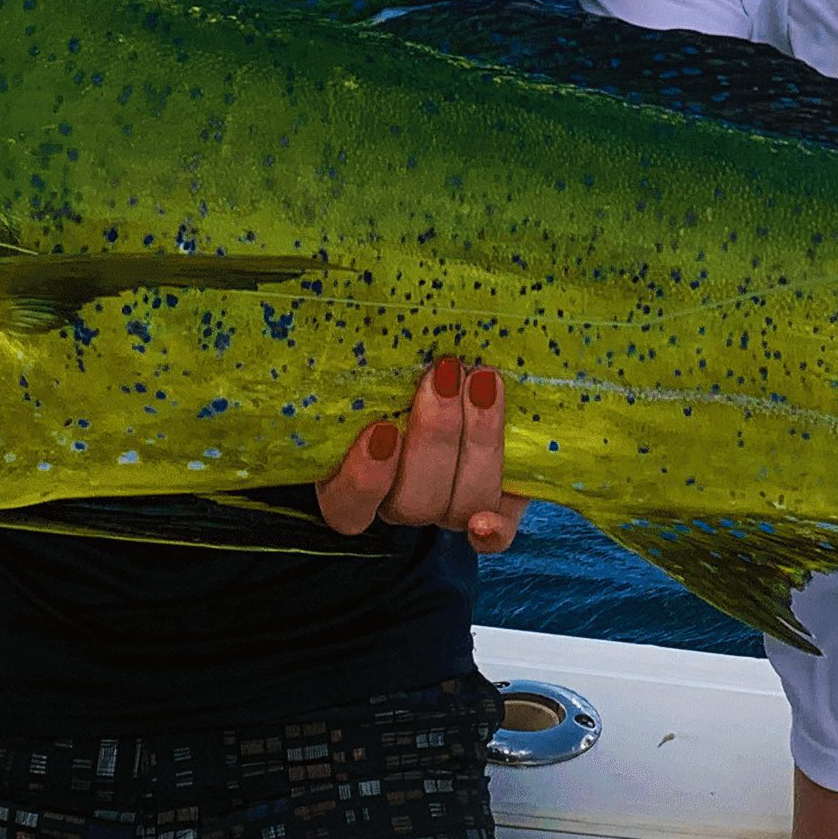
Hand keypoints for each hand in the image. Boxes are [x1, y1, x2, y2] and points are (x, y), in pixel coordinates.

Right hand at [316, 358, 527, 554]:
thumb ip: (360, 349)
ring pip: (457, 507)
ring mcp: (446, 507)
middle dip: (434, 436)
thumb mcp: (370, 351)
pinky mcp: (493, 507)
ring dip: (476, 443)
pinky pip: (497, 535)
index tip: (381, 429)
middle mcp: (398, 499)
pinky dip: (494, 529)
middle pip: (412, 501)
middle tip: (444, 373)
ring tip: (484, 381)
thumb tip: (340, 302)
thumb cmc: (399, 354)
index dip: (363, 479)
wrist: (455, 362)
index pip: (346, 503)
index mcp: (352, 475)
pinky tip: (489, 518)